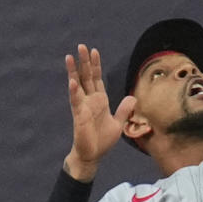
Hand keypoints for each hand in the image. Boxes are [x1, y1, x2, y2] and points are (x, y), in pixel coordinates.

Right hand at [64, 45, 134, 180]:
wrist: (93, 155)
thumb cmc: (102, 140)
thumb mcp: (118, 123)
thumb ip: (124, 110)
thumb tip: (132, 97)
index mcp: (99, 100)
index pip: (97, 78)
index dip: (95, 65)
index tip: (94, 51)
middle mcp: (90, 100)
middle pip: (86, 77)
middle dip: (84, 62)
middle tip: (81, 46)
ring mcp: (83, 106)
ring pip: (77, 85)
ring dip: (73, 71)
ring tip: (69, 57)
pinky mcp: (79, 115)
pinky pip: (75, 101)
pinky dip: (74, 91)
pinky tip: (72, 81)